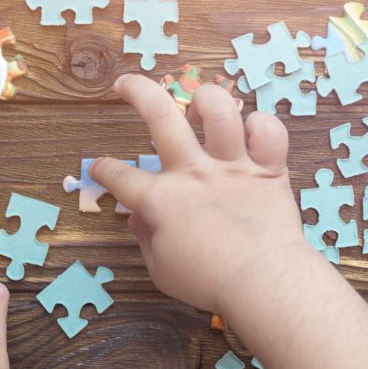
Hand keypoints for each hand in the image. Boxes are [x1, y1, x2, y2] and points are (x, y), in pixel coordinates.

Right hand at [91, 75, 309, 315]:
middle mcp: (192, 173)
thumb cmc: (208, 282)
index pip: (119, 177)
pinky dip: (261, 126)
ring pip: (218, 110)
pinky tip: (250, 134)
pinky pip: (268, 130)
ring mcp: (231, 167)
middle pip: (159, 115)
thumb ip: (146, 239)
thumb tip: (137, 218)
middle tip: (124, 85)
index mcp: (161, 200)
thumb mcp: (161, 269)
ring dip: (205, 100)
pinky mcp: (268, 169)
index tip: (99, 167)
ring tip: (197, 106)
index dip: (102, 169)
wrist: (263, 284)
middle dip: (136, 91)